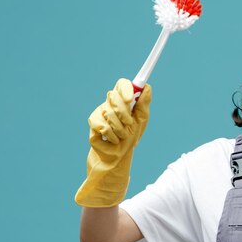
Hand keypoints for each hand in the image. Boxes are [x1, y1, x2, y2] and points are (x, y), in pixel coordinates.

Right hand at [75, 78, 151, 207]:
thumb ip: (143, 104)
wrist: (117, 157)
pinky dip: (111, 135)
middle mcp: (110, 103)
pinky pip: (102, 125)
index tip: (131, 98)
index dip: (126, 88)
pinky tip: (112, 140)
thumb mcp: (141, 121)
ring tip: (121, 136)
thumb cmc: (130, 138)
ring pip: (109, 112)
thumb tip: (147, 87)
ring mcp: (100, 112)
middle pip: (114, 95)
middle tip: (128, 123)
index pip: (122, 84)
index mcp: (123, 100)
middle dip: (124, 112)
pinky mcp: (93, 122)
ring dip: (120, 128)